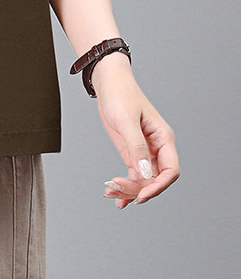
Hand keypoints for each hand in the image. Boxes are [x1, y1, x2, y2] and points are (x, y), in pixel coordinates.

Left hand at [90, 54, 179, 208]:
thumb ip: (136, 147)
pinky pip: (133, 175)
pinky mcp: (132, 152)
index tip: (141, 195)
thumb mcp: (127, 121)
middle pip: (155, 179)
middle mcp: (157, 147)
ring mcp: (144, 151)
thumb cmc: (121, 95)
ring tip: (110, 194)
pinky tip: (116, 195)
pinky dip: (126, 186)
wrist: (108, 83)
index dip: (158, 186)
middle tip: (117, 191)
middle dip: (138, 188)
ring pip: (144, 179)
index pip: (170, 170)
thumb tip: (145, 172)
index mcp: (163, 138)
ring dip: (129, 190)